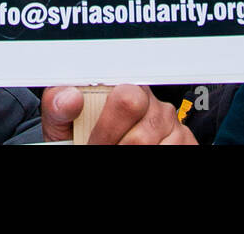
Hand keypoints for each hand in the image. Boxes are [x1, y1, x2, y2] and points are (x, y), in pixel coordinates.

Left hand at [40, 85, 195, 144]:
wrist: (90, 143)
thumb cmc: (78, 133)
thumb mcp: (62, 120)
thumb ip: (58, 105)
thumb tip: (70, 97)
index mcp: (121, 86)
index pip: (126, 100)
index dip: (107, 130)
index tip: (95, 143)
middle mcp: (151, 101)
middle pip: (142, 134)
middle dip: (118, 147)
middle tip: (103, 150)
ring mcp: (170, 121)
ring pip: (154, 147)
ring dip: (134, 155)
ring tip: (118, 151)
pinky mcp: (184, 139)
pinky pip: (176, 151)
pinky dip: (156, 157)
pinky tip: (140, 153)